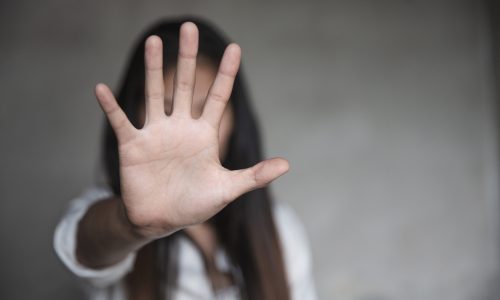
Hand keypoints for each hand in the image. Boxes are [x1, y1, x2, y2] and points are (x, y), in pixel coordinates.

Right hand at [94, 22, 288, 238]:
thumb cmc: (194, 203)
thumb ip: (254, 176)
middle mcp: (180, 127)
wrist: (161, 220)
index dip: (226, 74)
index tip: (236, 49)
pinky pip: (120, 121)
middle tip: (190, 29)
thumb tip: (287, 163)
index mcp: (204, 134)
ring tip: (154, 41)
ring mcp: (155, 133)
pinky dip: (110, 107)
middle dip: (189, 58)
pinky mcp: (132, 145)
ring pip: (155, 94)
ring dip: (153, 69)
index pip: (218, 97)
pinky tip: (101, 88)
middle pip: (186, 85)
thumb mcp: (227, 189)